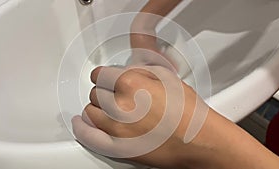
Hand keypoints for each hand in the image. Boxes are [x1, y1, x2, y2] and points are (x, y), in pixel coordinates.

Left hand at [72, 65, 200, 167]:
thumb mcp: (166, 77)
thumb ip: (139, 70)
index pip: (100, 74)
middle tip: (117, 94)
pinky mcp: (117, 147)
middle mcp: (120, 106)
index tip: (106, 77)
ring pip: (91, 111)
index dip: (104, 74)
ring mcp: (116, 129)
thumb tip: (122, 70)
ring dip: (98, 107)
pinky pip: (88, 135)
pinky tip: (80, 122)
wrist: (198, 141)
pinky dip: (82, 127)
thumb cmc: (188, 111)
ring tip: (111, 108)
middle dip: (105, 91)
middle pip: (95, 92)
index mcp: (131, 84)